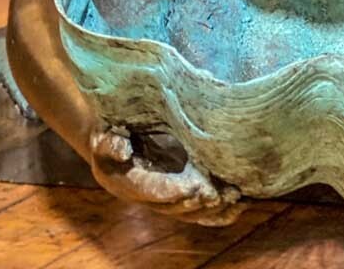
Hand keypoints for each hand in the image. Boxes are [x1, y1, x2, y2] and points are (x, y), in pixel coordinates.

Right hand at [89, 125, 244, 225]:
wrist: (112, 144)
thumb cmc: (109, 132)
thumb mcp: (104, 134)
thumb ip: (111, 143)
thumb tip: (123, 151)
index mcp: (126, 183)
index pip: (153, 191)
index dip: (174, 191)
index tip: (196, 188)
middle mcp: (146, 197)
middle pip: (176, 206)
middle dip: (200, 201)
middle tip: (223, 194)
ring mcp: (164, 199)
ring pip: (190, 211)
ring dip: (214, 208)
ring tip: (236, 197)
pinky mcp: (178, 195)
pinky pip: (199, 210)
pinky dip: (218, 211)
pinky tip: (239, 205)